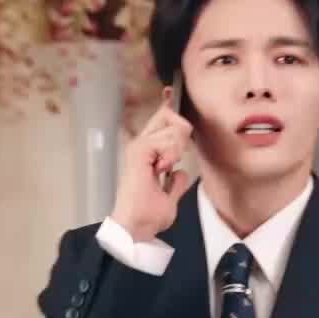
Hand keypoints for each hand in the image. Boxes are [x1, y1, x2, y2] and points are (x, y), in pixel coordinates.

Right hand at [111, 87, 192, 240]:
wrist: (136, 227)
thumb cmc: (148, 215)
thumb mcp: (170, 197)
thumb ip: (176, 182)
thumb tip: (182, 174)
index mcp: (147, 152)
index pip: (162, 119)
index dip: (170, 106)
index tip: (170, 89)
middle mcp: (142, 144)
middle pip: (170, 115)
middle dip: (182, 135)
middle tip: (172, 163)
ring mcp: (140, 145)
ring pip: (175, 127)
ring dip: (177, 150)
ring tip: (164, 171)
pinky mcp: (140, 150)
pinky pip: (168, 140)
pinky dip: (171, 155)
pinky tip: (161, 170)